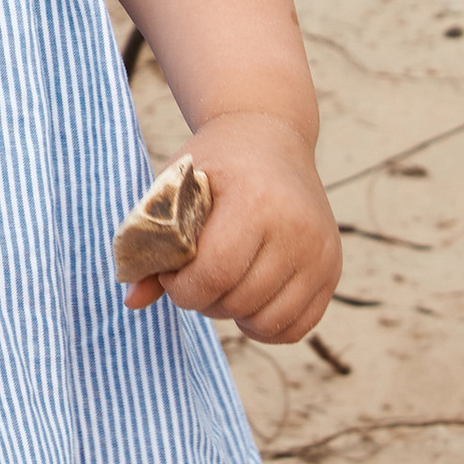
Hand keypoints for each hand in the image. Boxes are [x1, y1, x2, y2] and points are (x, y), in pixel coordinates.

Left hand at [124, 110, 340, 341]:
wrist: (269, 136)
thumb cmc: (213, 163)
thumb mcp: (174, 186)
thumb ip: (151, 240)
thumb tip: (132, 301)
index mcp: (255, 201)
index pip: (216, 272)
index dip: (182, 287)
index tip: (170, 273)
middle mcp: (297, 228)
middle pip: (241, 300)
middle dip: (202, 300)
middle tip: (191, 277)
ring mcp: (321, 252)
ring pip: (269, 321)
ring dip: (233, 314)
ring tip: (217, 284)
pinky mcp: (332, 269)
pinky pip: (298, 326)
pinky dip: (265, 325)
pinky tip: (245, 299)